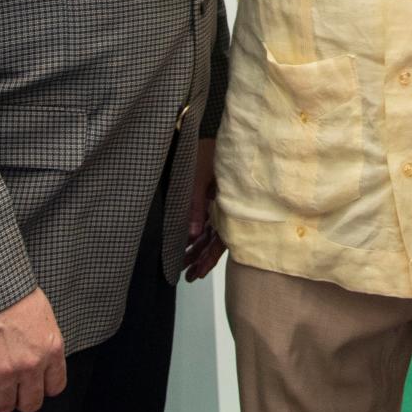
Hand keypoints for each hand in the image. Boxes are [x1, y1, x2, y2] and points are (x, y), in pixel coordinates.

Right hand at [0, 287, 65, 411]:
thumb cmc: (11, 294)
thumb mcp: (42, 317)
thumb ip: (44, 343)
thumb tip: (41, 363)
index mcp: (51, 350)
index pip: (55, 387)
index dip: (42, 387)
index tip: (32, 384)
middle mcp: (31, 365)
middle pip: (30, 404)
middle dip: (21, 398)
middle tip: (11, 388)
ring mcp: (3, 372)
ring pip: (3, 407)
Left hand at [184, 137, 224, 281]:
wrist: (223, 135)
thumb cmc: (213, 152)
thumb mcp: (200, 176)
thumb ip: (196, 205)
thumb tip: (191, 235)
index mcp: (228, 206)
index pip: (219, 239)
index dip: (208, 258)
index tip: (196, 273)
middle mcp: (226, 209)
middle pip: (214, 240)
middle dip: (200, 258)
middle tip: (186, 275)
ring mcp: (221, 204)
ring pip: (211, 233)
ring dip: (198, 249)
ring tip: (184, 266)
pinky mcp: (214, 199)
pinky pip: (209, 222)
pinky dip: (199, 234)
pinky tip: (190, 243)